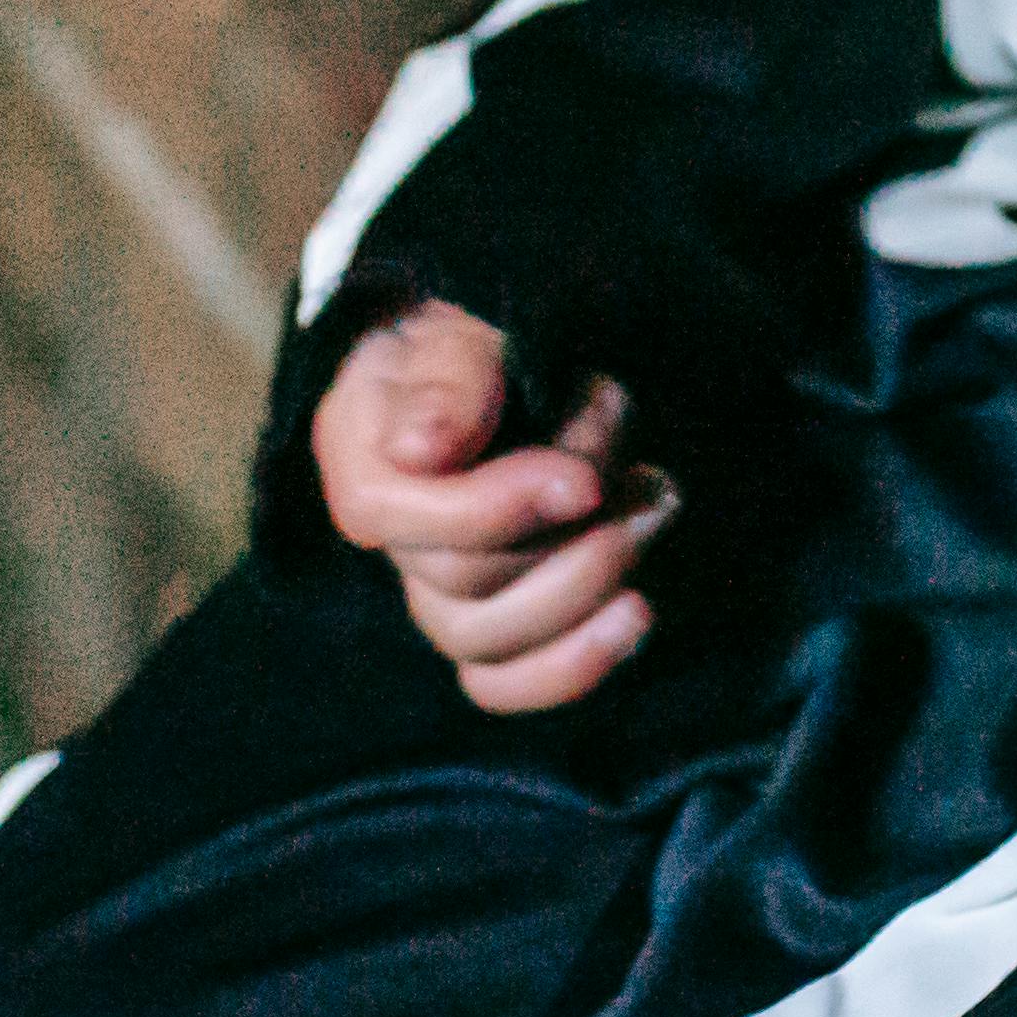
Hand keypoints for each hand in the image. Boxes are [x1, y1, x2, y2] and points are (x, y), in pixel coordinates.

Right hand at [309, 299, 672, 714]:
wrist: (505, 357)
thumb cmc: (479, 341)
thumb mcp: (461, 332)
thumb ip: (449, 380)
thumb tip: (423, 449)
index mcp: (364, 463)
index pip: (398, 520)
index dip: (497, 509)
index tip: (585, 480)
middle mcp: (392, 543)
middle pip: (457, 588)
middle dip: (563, 537)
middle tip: (642, 485)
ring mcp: (438, 591)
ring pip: (487, 643)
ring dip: (585, 589)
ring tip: (651, 517)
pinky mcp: (492, 624)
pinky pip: (504, 684)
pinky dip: (571, 666)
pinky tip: (633, 618)